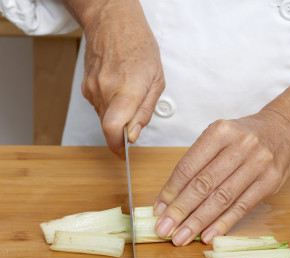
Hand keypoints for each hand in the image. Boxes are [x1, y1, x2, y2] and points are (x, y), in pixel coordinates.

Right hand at [67, 0, 164, 154]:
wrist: (112, 22)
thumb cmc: (139, 46)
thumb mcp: (157, 80)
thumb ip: (145, 111)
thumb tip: (134, 135)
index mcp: (128, 89)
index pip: (114, 128)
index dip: (117, 147)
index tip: (123, 155)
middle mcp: (106, 91)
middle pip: (109, 127)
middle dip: (121, 132)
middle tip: (134, 122)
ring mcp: (93, 89)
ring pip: (103, 118)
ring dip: (117, 117)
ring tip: (128, 96)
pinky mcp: (86, 87)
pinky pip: (98, 107)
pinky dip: (110, 107)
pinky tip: (118, 90)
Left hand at [154, 110, 289, 245]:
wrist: (285, 129)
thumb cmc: (246, 136)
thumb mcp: (220, 137)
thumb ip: (197, 162)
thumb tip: (171, 197)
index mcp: (220, 131)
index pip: (188, 166)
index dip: (171, 191)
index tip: (159, 209)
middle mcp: (240, 145)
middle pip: (203, 184)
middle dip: (180, 210)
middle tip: (164, 229)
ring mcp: (258, 163)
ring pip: (222, 198)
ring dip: (198, 221)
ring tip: (181, 237)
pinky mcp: (271, 181)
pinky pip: (242, 206)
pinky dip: (223, 223)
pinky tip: (208, 235)